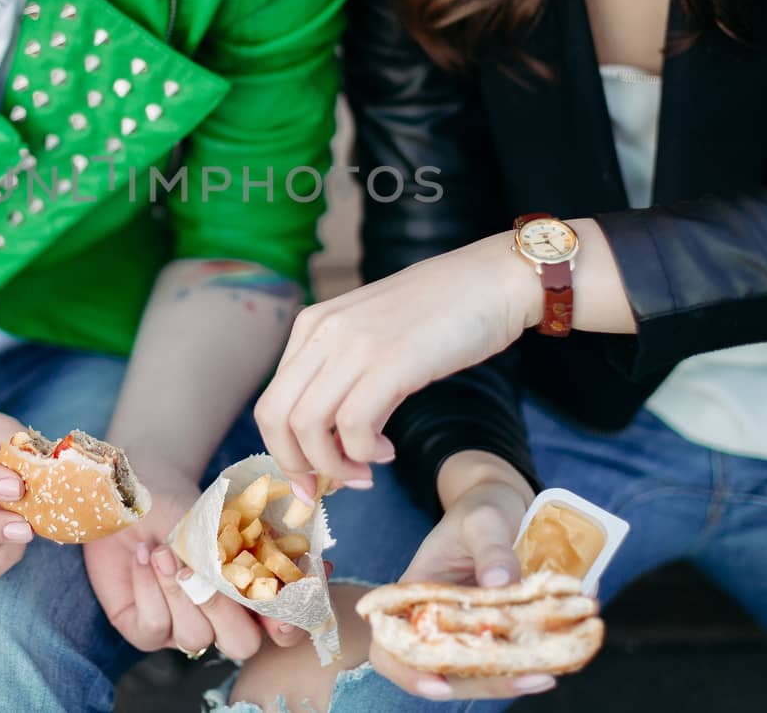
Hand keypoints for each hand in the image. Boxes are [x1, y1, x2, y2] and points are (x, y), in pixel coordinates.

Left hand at [84, 463, 305, 659]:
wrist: (134, 500)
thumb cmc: (182, 510)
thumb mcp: (220, 523)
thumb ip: (255, 547)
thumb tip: (294, 563)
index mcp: (249, 593)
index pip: (282, 628)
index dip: (288, 624)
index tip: (281, 612)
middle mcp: (221, 619)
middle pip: (242, 645)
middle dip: (222, 608)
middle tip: (197, 570)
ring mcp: (183, 629)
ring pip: (195, 637)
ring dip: (177, 590)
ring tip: (162, 551)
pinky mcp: (145, 631)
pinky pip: (154, 627)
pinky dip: (150, 588)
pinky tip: (143, 557)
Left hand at [254, 235, 535, 490]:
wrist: (495, 279)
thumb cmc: (442, 313)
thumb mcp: (372, 335)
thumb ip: (343, 372)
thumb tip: (328, 437)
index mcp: (312, 325)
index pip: (271, 401)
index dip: (285, 452)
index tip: (312, 480)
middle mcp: (323, 331)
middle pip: (274, 417)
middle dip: (296, 466)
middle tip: (331, 488)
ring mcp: (355, 344)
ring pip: (306, 427)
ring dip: (333, 467)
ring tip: (366, 472)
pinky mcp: (391, 360)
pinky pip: (353, 426)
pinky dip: (365, 453)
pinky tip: (388, 451)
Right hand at [370, 455, 557, 701]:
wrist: (505, 504)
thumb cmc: (480, 507)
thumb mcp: (482, 519)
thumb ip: (490, 547)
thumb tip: (499, 583)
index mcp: (416, 596)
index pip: (391, 646)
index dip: (408, 672)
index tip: (439, 683)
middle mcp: (440, 622)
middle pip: (445, 671)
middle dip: (485, 683)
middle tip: (531, 677)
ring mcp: (473, 630)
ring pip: (483, 671)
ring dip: (516, 676)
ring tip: (552, 670)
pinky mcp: (502, 631)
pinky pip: (514, 655)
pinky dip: (539, 657)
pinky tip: (568, 649)